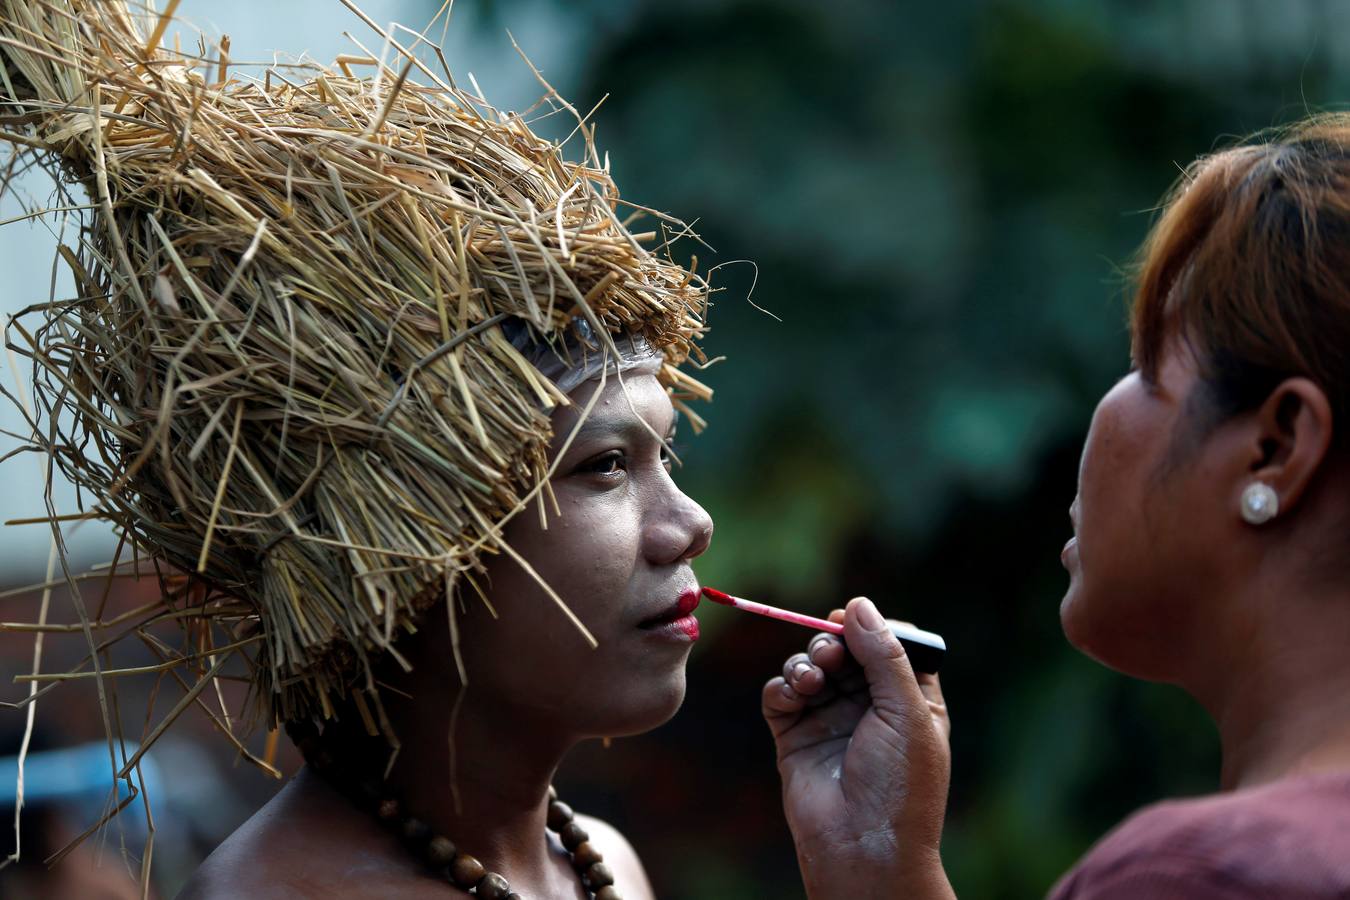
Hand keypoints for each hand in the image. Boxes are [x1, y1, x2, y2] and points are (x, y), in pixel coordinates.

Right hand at [762, 597, 953, 899]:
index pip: (889, 644)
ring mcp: (830, 720)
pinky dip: (781, 686)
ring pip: (810, 666)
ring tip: (810, 680)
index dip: (871, 627)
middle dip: (832, 641)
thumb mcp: (906, 713)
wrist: (862, 848)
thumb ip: (884, 655)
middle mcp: (869, 706)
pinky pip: (780, 694)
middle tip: (829, 652)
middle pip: (845, 648)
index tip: (851, 618)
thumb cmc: (899, 786)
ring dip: (805, 662)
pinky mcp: (795, 736)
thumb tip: (858, 605)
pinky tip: (792, 695)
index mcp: (909, 700)